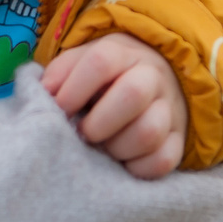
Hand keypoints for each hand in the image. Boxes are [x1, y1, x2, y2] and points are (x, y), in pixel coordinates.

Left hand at [42, 34, 188, 179]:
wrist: (155, 80)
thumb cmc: (104, 78)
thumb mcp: (81, 62)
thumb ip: (59, 74)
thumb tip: (43, 96)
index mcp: (123, 54)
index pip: (101, 62)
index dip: (74, 89)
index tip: (59, 109)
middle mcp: (152, 77)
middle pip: (133, 94)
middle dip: (99, 122)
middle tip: (84, 133)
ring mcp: (170, 109)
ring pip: (150, 131)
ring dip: (117, 148)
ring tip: (103, 148)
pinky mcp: (179, 140)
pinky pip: (164, 160)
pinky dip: (138, 167)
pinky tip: (123, 162)